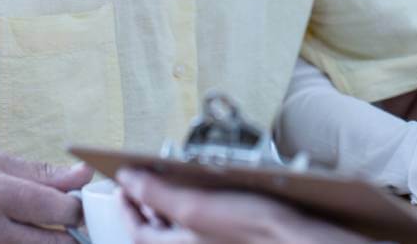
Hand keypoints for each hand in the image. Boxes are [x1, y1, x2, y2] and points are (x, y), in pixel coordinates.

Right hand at [0, 150, 90, 241]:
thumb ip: (41, 173)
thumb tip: (83, 174)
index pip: (60, 209)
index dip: (80, 207)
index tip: (82, 203)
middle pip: (54, 243)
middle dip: (71, 233)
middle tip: (71, 222)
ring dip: (47, 242)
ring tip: (43, 228)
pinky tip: (20, 235)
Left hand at [116, 169, 367, 243]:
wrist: (293, 240)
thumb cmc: (251, 228)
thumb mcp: (197, 206)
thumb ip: (158, 193)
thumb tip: (128, 179)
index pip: (135, 229)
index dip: (126, 203)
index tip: (122, 181)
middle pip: (155, 230)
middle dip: (147, 203)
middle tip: (144, 179)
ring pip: (178, 229)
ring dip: (170, 206)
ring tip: (172, 181)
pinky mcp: (227, 238)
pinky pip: (200, 227)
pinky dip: (195, 211)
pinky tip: (208, 192)